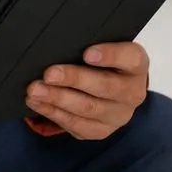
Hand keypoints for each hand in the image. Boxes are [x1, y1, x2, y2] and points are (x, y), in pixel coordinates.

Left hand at [25, 42, 149, 140]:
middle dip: (73, 79)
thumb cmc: (104, 63)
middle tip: (49, 74)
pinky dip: (53, 113)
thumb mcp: (106, 47)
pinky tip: (37, 103)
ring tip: (35, 90)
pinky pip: (76, 124)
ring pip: (87, 108)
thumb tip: (60, 42)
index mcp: (137, 66)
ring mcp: (118, 115)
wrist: (113, 90)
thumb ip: (91, 43)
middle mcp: (132, 93)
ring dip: (57, 99)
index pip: (130, 58)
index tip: (87, 53)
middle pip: (104, 86)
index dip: (110, 56)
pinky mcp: (101, 130)